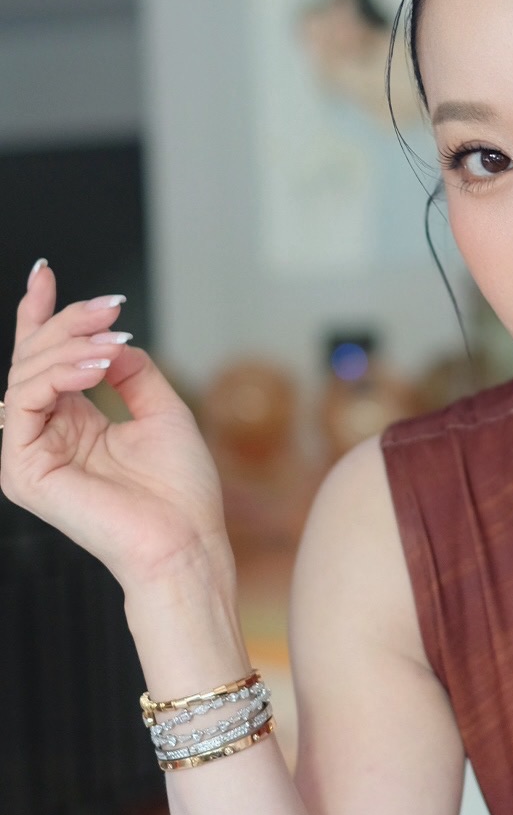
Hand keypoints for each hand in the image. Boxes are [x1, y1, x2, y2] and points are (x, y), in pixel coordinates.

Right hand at [1, 261, 228, 588]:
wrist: (187, 543)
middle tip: (108, 308)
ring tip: (111, 344)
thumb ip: (131, 370)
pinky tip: (96, 367)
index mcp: (74, 426)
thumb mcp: (163, 411)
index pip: (46, 362)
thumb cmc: (182, 493)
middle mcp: (46, 437)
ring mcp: (29, 455)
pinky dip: (60, 375)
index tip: (44, 272)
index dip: (42, 315)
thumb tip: (107, 338)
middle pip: (34, 360)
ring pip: (26, 375)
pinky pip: (26, 404)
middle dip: (66, 323)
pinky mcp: (23, 471)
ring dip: (70, 347)